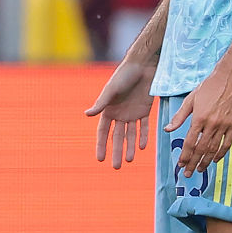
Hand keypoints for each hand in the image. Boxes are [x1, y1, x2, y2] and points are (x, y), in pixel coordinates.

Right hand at [86, 55, 155, 169]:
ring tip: (130, 160)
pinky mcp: (144, 110)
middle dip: (116, 152)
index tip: (100, 159)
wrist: (143, 65)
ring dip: (130, 147)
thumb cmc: (124, 75)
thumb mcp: (111, 90)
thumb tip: (87, 115)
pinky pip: (144, 126)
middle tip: (116, 167)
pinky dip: (143, 136)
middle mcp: (119, 114)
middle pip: (117, 137)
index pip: (103, 132)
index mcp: (108, 110)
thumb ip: (101, 104)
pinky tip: (143, 147)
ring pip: (131, 134)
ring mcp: (132, 113)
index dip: (101, 145)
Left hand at [166, 64, 231, 176]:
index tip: (180, 164)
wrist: (229, 78)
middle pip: (201, 149)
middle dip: (193, 163)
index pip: (190, 142)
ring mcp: (224, 125)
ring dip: (206, 161)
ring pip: (214, 149)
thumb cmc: (208, 87)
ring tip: (200, 170)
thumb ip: (179, 117)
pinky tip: (215, 160)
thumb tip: (167, 130)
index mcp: (199, 118)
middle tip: (188, 173)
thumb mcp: (190, 99)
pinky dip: (221, 154)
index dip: (185, 155)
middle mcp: (211, 124)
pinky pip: (227, 143)